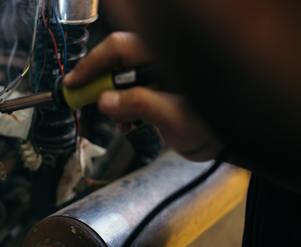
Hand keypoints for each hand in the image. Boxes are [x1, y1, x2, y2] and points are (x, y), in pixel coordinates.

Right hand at [64, 32, 221, 160]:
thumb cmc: (215, 128)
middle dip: (100, 86)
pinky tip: (129, 123)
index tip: (74, 83)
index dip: (93, 64)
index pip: (120, 48)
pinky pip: (125, 93)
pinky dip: (120, 109)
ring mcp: (155, 75)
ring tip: (122, 121)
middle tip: (85, 103)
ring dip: (111, 102)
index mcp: (167, 57)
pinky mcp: (152, 89)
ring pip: (118, 80)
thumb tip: (107, 100)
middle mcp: (159, 61)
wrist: (226, 144)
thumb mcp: (177, 118)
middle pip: (115, 62)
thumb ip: (142, 105)